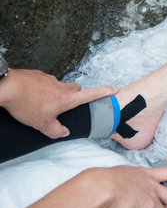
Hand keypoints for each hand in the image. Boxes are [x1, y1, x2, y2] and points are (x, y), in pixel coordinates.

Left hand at [0, 69, 117, 138]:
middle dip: (75, 94)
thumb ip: (56, 131)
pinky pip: (43, 82)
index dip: (104, 92)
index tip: (114, 90)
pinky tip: (30, 96)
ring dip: (55, 93)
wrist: (6, 87)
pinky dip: (41, 89)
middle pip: (75, 88)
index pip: (91, 94)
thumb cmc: (25, 104)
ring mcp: (48, 79)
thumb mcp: (42, 125)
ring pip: (58, 85)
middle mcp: (61, 87)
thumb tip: (63, 132)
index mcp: (67, 99)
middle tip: (67, 104)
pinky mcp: (36, 75)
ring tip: (42, 103)